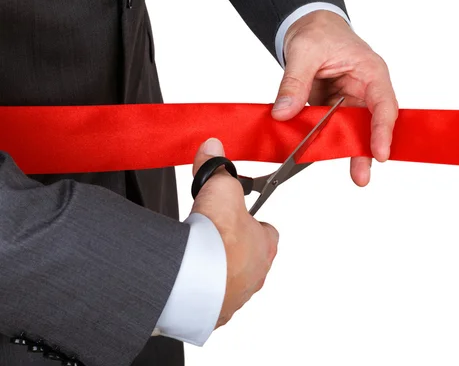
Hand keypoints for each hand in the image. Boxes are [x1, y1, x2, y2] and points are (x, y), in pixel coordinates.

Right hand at [191, 138, 278, 326]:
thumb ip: (218, 169)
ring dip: (218, 272)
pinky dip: (201, 292)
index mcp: (265, 245)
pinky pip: (211, 302)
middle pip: (250, 258)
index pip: (268, 231)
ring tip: (197, 259)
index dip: (253, 222)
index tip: (237, 216)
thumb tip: (213, 148)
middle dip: (234, 248)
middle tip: (212, 238)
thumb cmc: (216, 239)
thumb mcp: (221, 189)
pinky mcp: (214, 313)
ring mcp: (237, 296)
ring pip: (231, 282)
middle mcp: (256, 274)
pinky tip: (188, 280)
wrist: (193, 278)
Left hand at [271, 10, 397, 186]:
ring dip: (349, 152)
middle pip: (371, 125)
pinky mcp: (334, 111)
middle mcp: (365, 91)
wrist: (308, 27)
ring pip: (353, 132)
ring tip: (356, 177)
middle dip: (367, 151)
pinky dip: (325, 143)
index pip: (383, 104)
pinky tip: (319, 156)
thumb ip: (294, 82)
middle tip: (362, 176)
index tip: (379, 152)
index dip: (382, 130)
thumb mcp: (304, 51)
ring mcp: (349, 103)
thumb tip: (284, 112)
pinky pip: (332, 129)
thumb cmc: (318, 31)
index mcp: (370, 72)